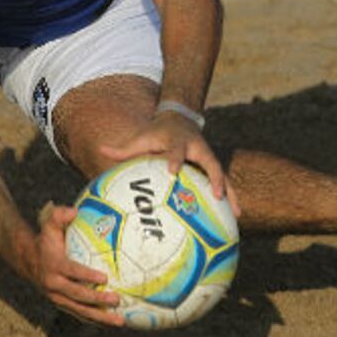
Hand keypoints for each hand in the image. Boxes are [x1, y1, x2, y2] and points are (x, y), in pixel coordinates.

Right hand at [30, 203, 124, 326]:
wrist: (27, 260)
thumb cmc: (45, 239)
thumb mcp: (48, 224)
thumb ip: (59, 215)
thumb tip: (74, 210)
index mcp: (53, 266)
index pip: (72, 272)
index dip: (87, 275)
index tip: (104, 277)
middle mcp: (54, 285)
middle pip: (78, 295)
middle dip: (97, 299)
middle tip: (117, 299)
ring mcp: (57, 298)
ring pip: (80, 310)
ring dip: (99, 316)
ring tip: (119, 320)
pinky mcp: (61, 304)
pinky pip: (79, 313)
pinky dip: (95, 319)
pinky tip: (111, 321)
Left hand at [100, 113, 240, 216]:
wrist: (179, 118)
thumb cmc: (156, 132)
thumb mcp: (141, 137)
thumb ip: (123, 147)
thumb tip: (100, 149)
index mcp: (178, 141)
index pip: (176, 150)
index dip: (175, 160)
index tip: (173, 172)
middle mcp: (197, 148)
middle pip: (210, 162)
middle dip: (215, 178)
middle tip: (217, 195)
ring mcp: (208, 157)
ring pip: (223, 175)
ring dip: (231, 193)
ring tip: (236, 215)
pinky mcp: (213, 166)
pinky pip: (224, 182)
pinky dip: (231, 198)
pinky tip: (234, 218)